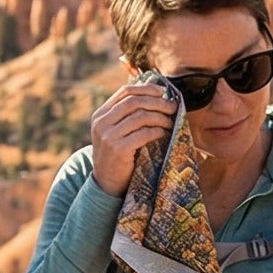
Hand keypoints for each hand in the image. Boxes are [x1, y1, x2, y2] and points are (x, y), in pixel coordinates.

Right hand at [89, 78, 179, 196]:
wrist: (107, 182)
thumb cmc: (117, 154)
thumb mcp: (115, 131)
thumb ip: (127, 115)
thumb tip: (156, 95)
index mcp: (100, 114)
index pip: (125, 92)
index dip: (147, 89)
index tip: (163, 92)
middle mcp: (101, 123)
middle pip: (134, 102)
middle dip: (157, 102)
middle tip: (172, 107)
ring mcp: (108, 136)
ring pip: (140, 116)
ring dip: (160, 117)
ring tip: (170, 122)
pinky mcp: (118, 150)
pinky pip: (143, 134)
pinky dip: (157, 131)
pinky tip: (163, 133)